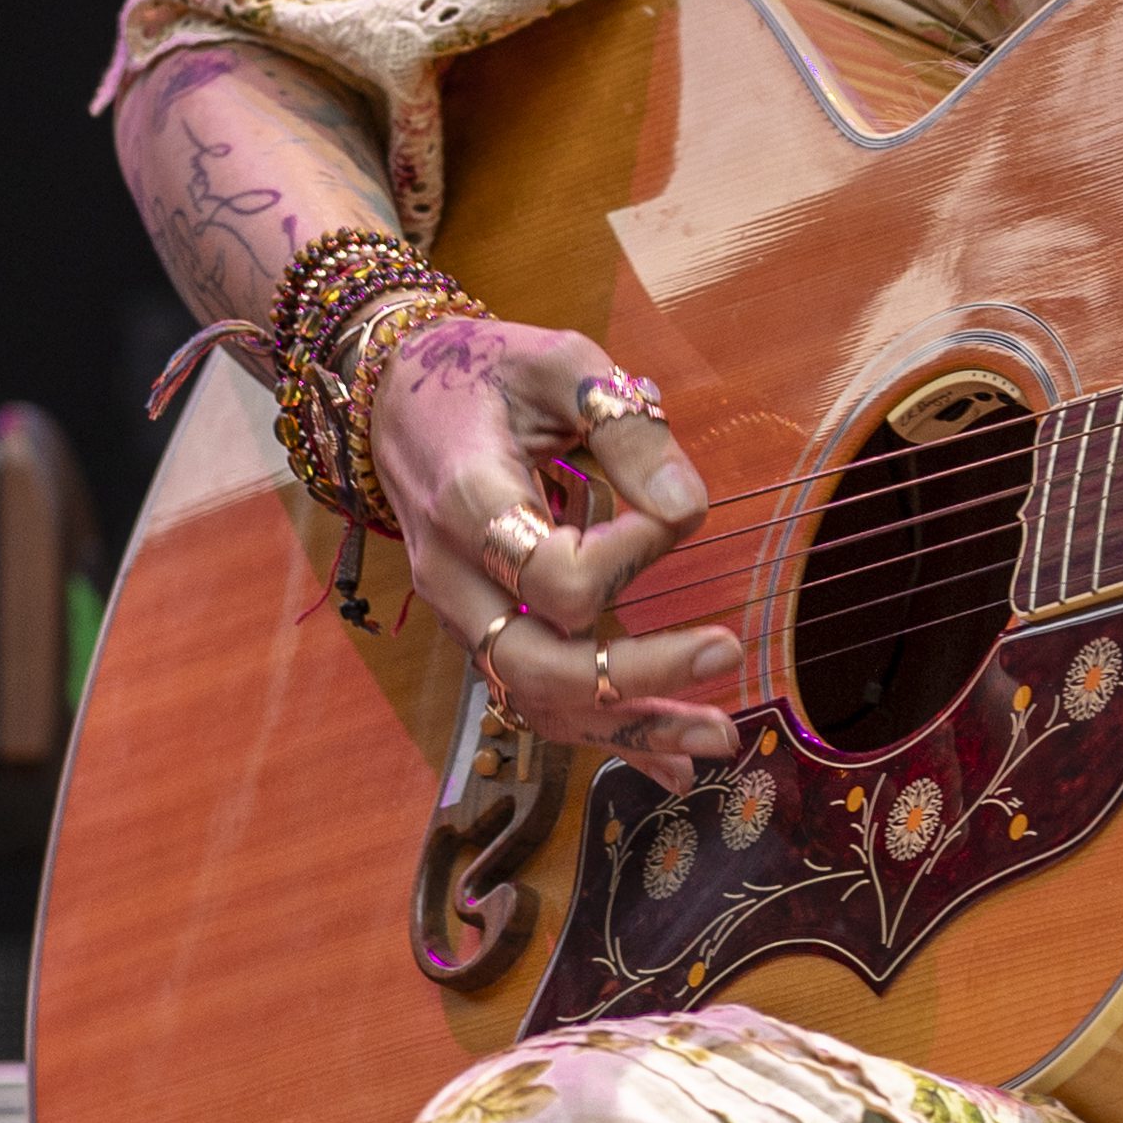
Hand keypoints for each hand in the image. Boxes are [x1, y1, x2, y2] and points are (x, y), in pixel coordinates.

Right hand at [369, 311, 739, 791]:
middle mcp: (454, 577)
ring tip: (719, 737)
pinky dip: (607, 735)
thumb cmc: (484, 374)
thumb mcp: (558, 362)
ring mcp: (463, 616)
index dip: (630, 558)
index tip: (674, 511)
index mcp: (468, 504)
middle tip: (727, 649)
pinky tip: (672, 760)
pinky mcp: (485, 633)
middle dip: (636, 676)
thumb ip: (624, 427)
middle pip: (538, 664)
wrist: (395, 399)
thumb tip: (687, 507)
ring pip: (538, 701)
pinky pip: (540, 702)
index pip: (554, 576)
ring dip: (630, 727)